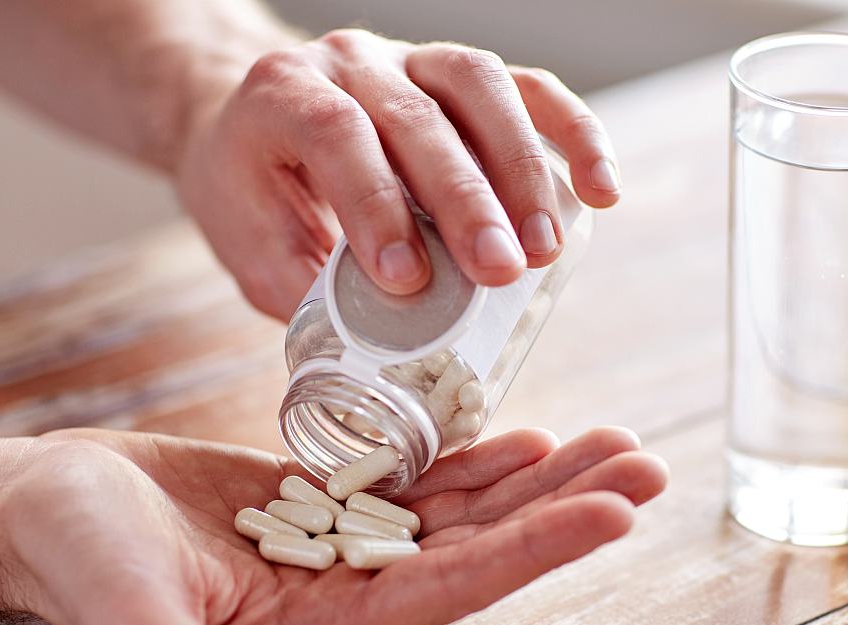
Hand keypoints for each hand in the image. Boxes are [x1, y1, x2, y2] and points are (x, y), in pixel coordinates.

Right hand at [0, 427, 665, 624]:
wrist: (43, 512)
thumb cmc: (78, 567)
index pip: (454, 587)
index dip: (536, 549)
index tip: (614, 512)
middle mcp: (348, 591)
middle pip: (480, 546)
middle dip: (564, 505)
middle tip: (646, 462)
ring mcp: (340, 543)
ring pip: (459, 510)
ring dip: (536, 478)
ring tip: (610, 442)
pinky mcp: (320, 500)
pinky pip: (413, 480)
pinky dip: (471, 460)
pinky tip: (522, 440)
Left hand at [177, 29, 621, 318]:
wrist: (253, 116)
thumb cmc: (252, 185)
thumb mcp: (246, 241)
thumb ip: (301, 284)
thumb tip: (373, 343)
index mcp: (283, 96)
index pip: (336, 134)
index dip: (376, 202)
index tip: (407, 279)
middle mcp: (350, 63)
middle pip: (417, 118)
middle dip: (464, 200)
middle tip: (500, 272)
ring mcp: (411, 57)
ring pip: (479, 90)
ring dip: (521, 171)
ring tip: (545, 250)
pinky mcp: (459, 74)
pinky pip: (527, 88)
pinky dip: (571, 133)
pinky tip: (600, 187)